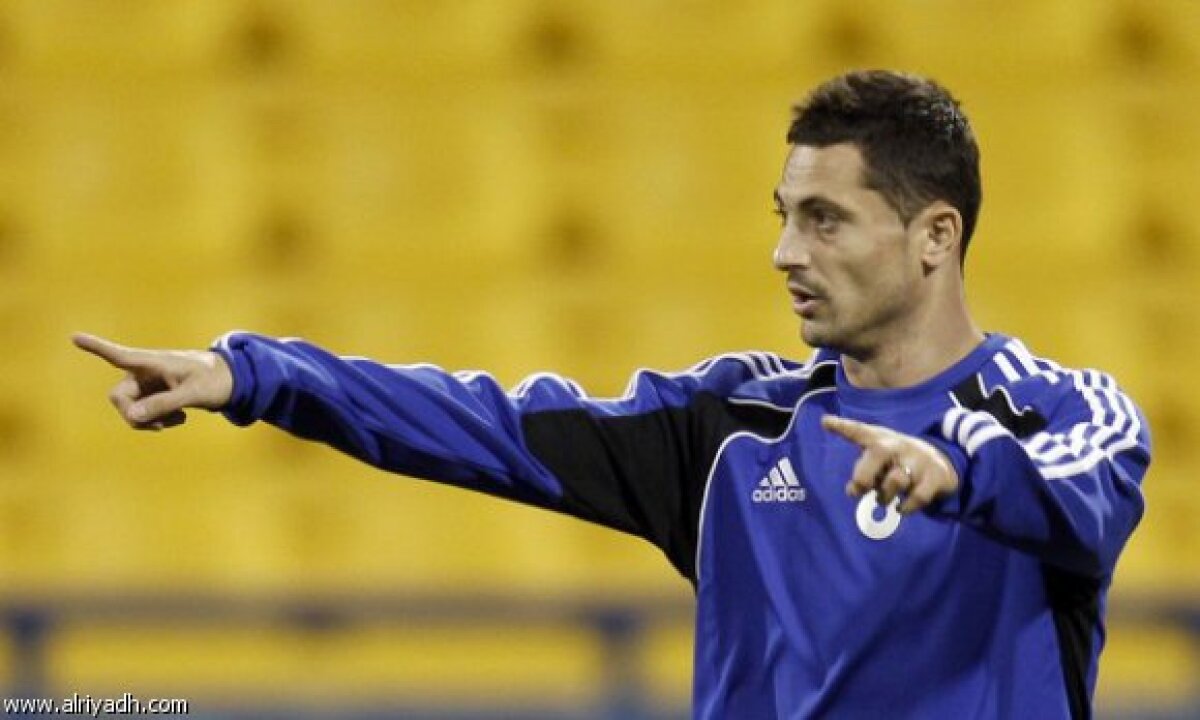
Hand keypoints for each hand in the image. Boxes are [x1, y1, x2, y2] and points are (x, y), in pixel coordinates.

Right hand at [72, 332, 233, 430]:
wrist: (228, 382)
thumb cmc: (213, 381)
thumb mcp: (192, 394)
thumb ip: (164, 404)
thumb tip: (132, 417)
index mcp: (151, 362)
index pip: (119, 355)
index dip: (96, 348)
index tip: (74, 336)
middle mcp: (142, 372)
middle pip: (119, 398)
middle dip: (135, 415)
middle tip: (160, 426)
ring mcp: (145, 385)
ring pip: (130, 411)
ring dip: (149, 421)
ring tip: (177, 419)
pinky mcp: (151, 396)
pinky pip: (142, 416)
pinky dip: (157, 421)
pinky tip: (178, 418)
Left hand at [821, 415, 958, 514]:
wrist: (940, 461)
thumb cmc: (897, 460)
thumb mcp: (878, 459)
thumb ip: (862, 473)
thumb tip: (852, 491)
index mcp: (879, 440)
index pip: (859, 430)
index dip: (842, 426)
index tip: (825, 422)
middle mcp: (898, 446)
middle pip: (878, 453)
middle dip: (863, 476)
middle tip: (858, 490)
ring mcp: (918, 460)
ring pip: (896, 480)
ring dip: (884, 497)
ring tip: (884, 500)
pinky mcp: (935, 476)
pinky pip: (918, 497)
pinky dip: (907, 507)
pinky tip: (902, 508)